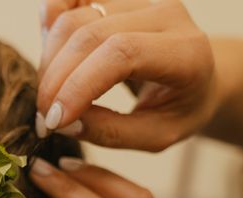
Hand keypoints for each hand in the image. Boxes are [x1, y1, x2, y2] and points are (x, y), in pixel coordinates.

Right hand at [37, 0, 217, 151]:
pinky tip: (49, 57)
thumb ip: (110, 132)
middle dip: (54, 80)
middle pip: (88, 34)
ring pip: (71, 19)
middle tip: (44, 118)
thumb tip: (63, 122)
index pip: (121, 54)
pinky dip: (49, 25)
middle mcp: (165, 14)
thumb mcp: (155, 137)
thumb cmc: (178, 110)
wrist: (199, 79)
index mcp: (185, 52)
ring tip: (51, 96)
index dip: (78, 86)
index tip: (54, 122)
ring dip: (48, 63)